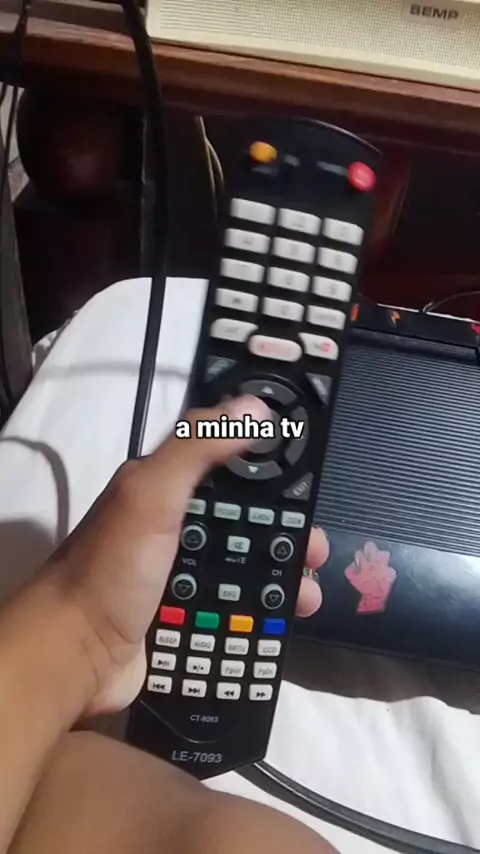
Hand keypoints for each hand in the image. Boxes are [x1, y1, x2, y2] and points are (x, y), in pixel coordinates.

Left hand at [44, 395, 328, 716]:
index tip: (307, 489)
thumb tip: (254, 406)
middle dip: (287, 534)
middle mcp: (178, 527)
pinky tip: (286, 621)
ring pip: (248, 569)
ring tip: (308, 594)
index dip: (271, 474)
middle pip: (248, 524)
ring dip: (283, 578)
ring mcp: (184, 575)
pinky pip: (238, 609)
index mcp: (168, 488)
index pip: (231, 470)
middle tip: (317, 552)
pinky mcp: (189, 616)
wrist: (74, 654)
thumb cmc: (114, 567)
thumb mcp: (152, 494)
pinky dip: (264, 613)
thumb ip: (198, 446)